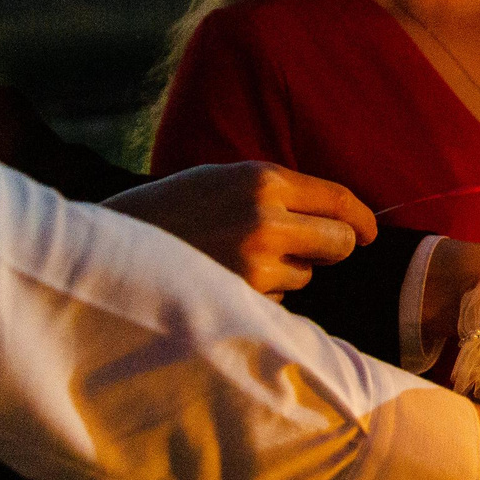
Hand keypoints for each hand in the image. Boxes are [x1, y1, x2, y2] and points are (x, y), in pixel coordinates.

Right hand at [102, 162, 375, 297]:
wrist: (109, 249)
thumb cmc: (172, 210)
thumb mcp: (222, 180)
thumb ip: (277, 192)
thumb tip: (337, 215)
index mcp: (262, 179)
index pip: (339, 199)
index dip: (362, 218)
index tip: (370, 232)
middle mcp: (265, 219)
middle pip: (340, 242)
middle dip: (334, 248)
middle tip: (317, 249)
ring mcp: (255, 263)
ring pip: (306, 274)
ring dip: (287, 271)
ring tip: (236, 259)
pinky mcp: (243, 299)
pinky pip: (278, 300)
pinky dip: (262, 295)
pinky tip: (224, 281)